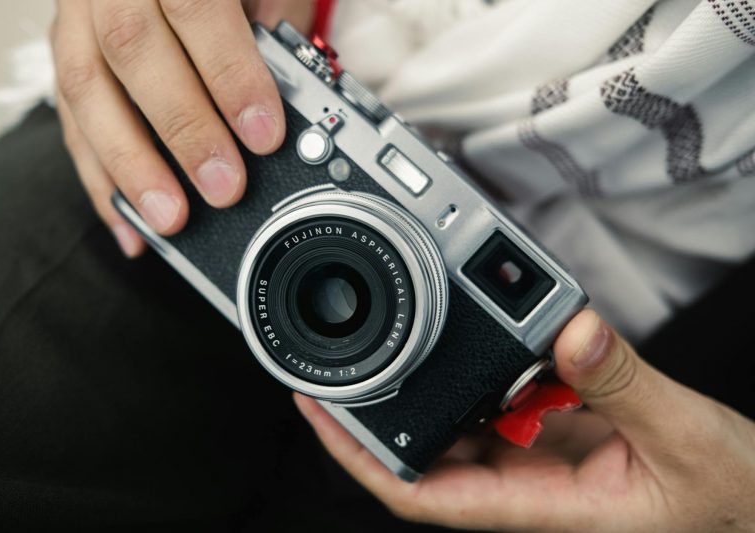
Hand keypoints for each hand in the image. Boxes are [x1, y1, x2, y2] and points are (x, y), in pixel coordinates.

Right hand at [51, 0, 313, 256]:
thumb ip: (272, 25)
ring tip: (169, 217)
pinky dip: (100, 177)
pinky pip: (69, 119)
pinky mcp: (66, 55)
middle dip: (183, 128)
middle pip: (132, 49)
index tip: (263, 133)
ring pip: (85, 88)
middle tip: (223, 187)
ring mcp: (78, 17)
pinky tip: (127, 221)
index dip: (229, 74)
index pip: (193, 8)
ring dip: (130, 164)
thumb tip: (289, 102)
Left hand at [295, 310, 754, 531]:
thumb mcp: (684, 438)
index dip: (362, 459)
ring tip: (399, 332)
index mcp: (542, 507)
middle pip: (425, 453)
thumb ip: (625, 386)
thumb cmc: (728, 497)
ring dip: (429, 386)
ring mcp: (541, 460)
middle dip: (375, 413)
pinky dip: (483, 371)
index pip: (424, 493)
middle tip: (340, 356)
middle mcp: (528, 486)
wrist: (754, 504)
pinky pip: (502, 404)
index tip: (320, 414)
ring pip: (462, 423)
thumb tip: (569, 331)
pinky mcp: (559, 436)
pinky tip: (480, 336)